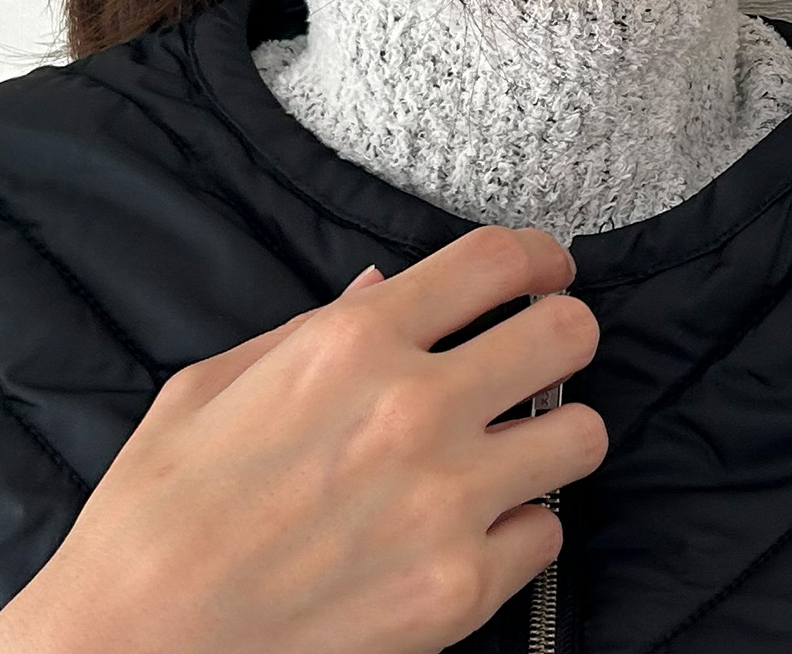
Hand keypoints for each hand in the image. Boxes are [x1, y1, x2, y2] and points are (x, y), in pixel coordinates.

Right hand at [0, 226, 606, 653]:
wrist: (129, 649)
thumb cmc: (158, 508)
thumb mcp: (216, 383)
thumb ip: (316, 323)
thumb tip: (383, 284)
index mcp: (353, 343)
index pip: (495, 260)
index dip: (538, 254)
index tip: (546, 268)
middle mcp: (414, 410)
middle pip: (568, 333)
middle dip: (566, 328)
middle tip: (544, 344)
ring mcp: (448, 503)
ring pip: (583, 434)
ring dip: (557, 428)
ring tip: (515, 440)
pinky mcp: (461, 590)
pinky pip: (546, 531)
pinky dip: (520, 521)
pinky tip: (474, 524)